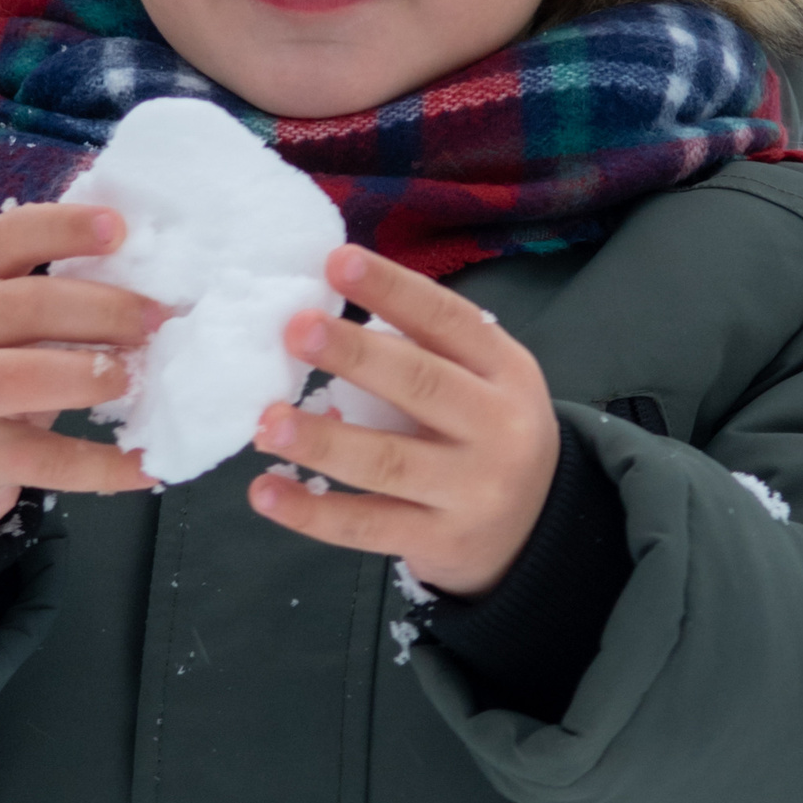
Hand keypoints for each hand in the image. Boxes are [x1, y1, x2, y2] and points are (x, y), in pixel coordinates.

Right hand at [0, 202, 161, 534]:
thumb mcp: (3, 323)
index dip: (63, 227)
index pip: (7, 237)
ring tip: (135, 378)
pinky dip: (101, 463)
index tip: (120, 228)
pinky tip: (144, 464)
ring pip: (21, 376)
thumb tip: (153, 292)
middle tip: (157, 320)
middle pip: (25, 305)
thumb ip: (56, 298)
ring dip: (89, 373)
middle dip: (102, 308)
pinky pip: (44, 458)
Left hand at [247, 246, 559, 597]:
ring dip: (321, 440)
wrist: (536, 529)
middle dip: (354, 355)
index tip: (338, 262)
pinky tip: (266, 491)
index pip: (449, 321)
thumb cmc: (485, 434)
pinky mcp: (438, 540)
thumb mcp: (483, 382)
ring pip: (387, 462)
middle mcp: (496, 428)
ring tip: (266, 422)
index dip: (393, 290)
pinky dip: (312, 511)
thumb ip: (424, 352)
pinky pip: (366, 526)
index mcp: (505, 370)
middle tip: (295, 330)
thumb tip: (321, 321)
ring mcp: (469, 490)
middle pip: (421, 385)